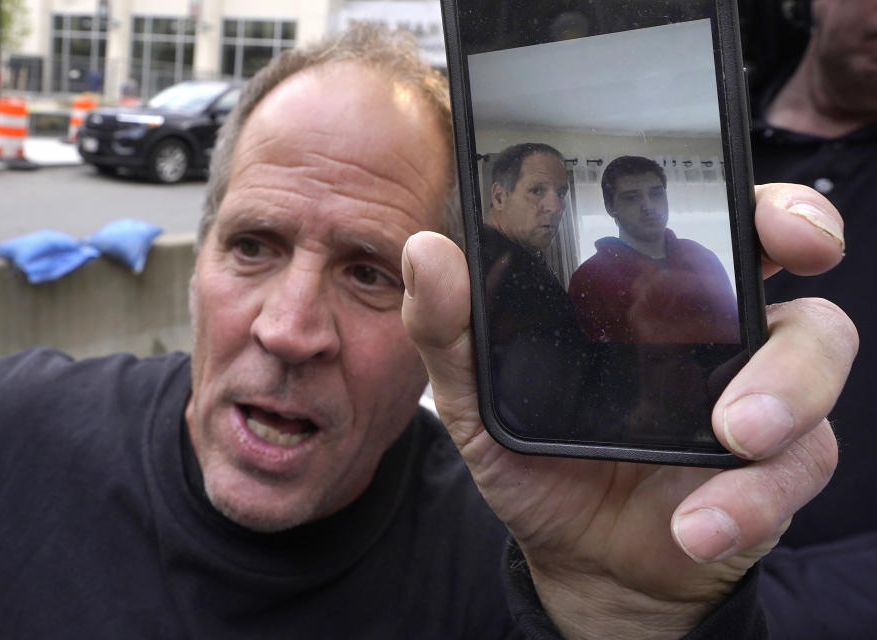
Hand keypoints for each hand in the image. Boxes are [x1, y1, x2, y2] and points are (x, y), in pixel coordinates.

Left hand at [401, 183, 856, 639]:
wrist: (573, 553)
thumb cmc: (534, 456)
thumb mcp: (475, 395)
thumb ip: (448, 327)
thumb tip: (425, 249)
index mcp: (650, 294)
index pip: (711, 218)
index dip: (753, 196)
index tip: (766, 205)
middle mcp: (714, 331)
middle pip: (786, 254)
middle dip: (805, 237)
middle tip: (799, 251)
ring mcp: (754, 394)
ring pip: (817, 352)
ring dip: (787, 389)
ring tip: (734, 436)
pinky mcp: (772, 469)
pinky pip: (795, 465)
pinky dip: (750, 499)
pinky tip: (697, 524)